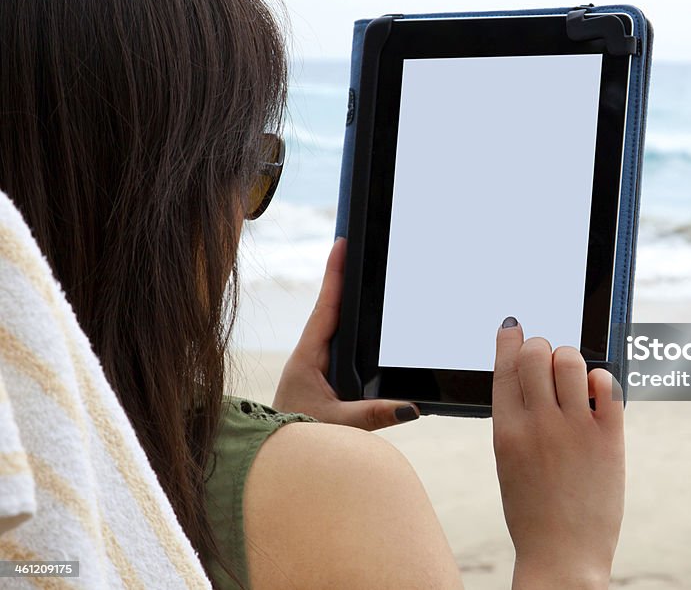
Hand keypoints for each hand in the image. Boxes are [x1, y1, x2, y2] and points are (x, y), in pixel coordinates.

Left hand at [273, 238, 418, 429]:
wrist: (270, 456)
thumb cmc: (297, 438)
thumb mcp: (337, 425)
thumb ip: (374, 415)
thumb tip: (412, 408)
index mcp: (307, 357)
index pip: (326, 307)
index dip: (335, 274)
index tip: (342, 243)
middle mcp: (309, 355)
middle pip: (330, 308)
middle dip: (342, 277)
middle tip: (355, 246)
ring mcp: (313, 365)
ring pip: (332, 325)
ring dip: (344, 299)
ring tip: (359, 272)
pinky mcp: (319, 377)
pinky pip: (337, 342)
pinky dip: (347, 324)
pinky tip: (359, 322)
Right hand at [492, 318, 624, 589]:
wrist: (563, 555)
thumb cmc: (534, 513)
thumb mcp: (510, 462)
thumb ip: (518, 421)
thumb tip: (532, 381)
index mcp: (506, 430)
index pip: (504, 366)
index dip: (509, 339)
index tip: (514, 326)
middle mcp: (538, 423)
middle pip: (536, 353)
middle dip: (541, 346)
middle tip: (547, 355)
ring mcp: (574, 429)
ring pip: (572, 360)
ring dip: (571, 358)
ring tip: (574, 375)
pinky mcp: (609, 438)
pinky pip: (607, 384)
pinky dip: (601, 379)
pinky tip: (597, 392)